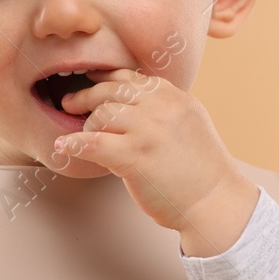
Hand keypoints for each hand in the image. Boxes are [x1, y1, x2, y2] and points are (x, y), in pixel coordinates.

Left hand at [54, 68, 260, 256]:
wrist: (215, 202)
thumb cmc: (201, 170)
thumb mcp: (190, 122)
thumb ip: (163, 107)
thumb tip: (129, 100)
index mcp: (174, 97)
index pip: (130, 77)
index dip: (105, 78)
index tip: (90, 81)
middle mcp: (161, 107)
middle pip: (110, 90)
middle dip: (86, 95)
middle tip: (69, 103)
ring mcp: (147, 130)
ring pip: (100, 114)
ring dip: (86, 125)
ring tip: (82, 136)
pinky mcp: (134, 156)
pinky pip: (92, 143)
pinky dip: (73, 144)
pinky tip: (63, 147)